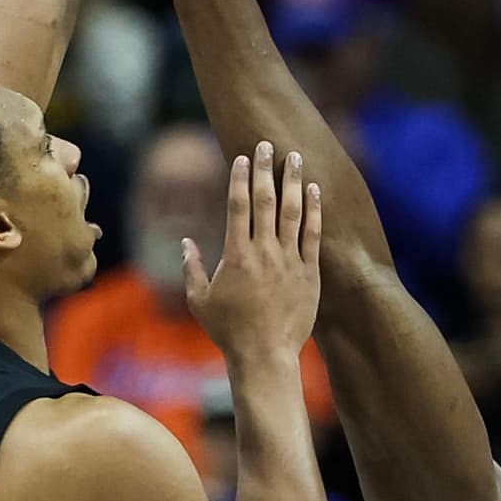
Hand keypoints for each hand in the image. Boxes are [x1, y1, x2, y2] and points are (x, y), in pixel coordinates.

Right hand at [189, 141, 322, 368]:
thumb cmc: (228, 330)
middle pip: (266, 200)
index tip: (243, 157)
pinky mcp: (310, 273)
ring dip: (294, 182)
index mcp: (236, 255)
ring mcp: (290, 261)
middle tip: (269, 144)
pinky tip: (315, 191)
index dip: (240, 177)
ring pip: (293, 212)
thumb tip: (185, 242)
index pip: (238, 205)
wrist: (265, 355)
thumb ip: (192, 268)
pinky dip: (315, 211)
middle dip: (267, 169)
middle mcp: (264, 252)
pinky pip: (313, 235)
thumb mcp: (199, 300)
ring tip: (295, 157)